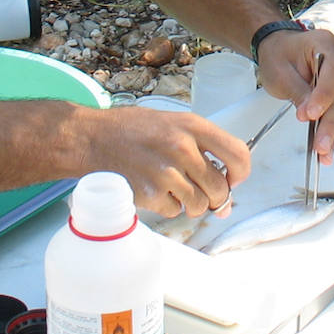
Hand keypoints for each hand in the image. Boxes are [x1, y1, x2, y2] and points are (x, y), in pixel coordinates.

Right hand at [83, 106, 250, 218]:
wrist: (92, 138)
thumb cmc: (132, 129)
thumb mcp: (172, 123)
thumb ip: (201, 148)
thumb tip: (226, 188)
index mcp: (192, 126)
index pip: (238, 154)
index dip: (241, 173)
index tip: (234, 179)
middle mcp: (182, 148)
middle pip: (220, 187)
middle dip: (216, 197)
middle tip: (202, 192)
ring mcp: (166, 172)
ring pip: (199, 204)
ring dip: (192, 204)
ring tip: (175, 189)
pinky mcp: (150, 193)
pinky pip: (175, 210)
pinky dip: (169, 206)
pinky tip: (156, 190)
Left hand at [255, 28, 333, 163]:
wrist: (279, 49)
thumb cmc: (279, 54)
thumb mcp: (280, 72)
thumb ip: (297, 91)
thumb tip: (309, 114)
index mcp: (325, 42)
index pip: (332, 70)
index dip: (323, 94)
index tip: (311, 114)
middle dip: (329, 121)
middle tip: (321, 143)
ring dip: (332, 130)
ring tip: (324, 150)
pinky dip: (331, 128)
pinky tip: (328, 147)